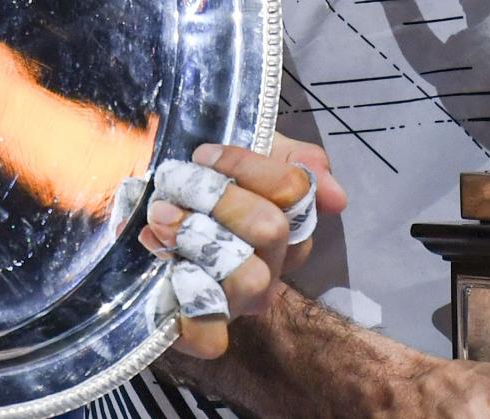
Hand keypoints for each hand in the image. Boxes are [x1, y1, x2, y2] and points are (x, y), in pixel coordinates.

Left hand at [148, 136, 347, 357]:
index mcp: (287, 218)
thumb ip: (292, 159)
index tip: (204, 155)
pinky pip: (210, 338)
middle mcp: (273, 263)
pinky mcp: (207, 330)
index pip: (294, 190)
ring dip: (197, 238)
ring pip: (249, 278)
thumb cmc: (201, 180)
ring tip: (160, 218)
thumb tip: (337, 196)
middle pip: (271, 228)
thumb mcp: (248, 151)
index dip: (247, 167)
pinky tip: (166, 272)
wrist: (152, 209)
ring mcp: (241, 300)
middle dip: (219, 199)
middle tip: (175, 183)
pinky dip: (189, 313)